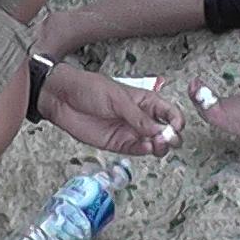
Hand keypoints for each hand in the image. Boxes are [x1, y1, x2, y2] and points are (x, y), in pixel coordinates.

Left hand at [39, 65, 185, 154]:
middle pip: (165, 131)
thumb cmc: (89, 88)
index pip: (169, 112)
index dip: (176, 120)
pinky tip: (146, 147)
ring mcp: (129, 132)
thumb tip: (160, 130)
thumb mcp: (117, 99)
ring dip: (159, 146)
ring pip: (153, 144)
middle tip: (168, 138)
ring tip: (157, 144)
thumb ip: (138, 117)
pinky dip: (144, 151)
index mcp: (144, 101)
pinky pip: (136, 150)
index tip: (176, 126)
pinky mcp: (117, 143)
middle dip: (171, 136)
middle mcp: (140, 118)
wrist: (62, 98)